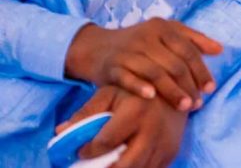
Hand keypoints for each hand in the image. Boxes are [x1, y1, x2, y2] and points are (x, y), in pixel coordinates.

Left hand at [57, 86, 186, 167]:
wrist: (173, 87)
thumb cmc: (135, 91)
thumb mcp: (110, 94)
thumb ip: (86, 112)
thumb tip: (60, 131)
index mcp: (136, 112)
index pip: (105, 142)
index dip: (87, 150)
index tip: (81, 150)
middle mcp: (153, 130)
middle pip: (125, 165)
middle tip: (92, 166)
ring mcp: (165, 143)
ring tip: (107, 164)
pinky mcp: (172, 152)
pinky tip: (124, 163)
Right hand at [65, 19, 222, 111]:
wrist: (98, 47)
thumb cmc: (140, 43)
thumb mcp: (166, 33)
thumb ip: (193, 39)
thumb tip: (219, 49)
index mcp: (163, 28)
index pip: (188, 50)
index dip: (201, 70)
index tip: (210, 88)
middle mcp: (146, 37)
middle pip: (174, 63)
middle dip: (189, 85)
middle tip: (197, 103)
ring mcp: (128, 51)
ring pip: (155, 72)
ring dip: (172, 91)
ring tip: (184, 107)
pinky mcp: (111, 66)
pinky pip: (127, 77)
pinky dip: (140, 87)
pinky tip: (152, 97)